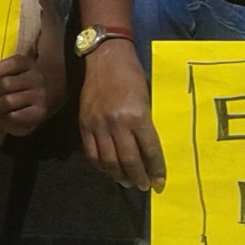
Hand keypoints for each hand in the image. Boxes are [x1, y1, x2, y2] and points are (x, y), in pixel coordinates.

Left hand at [0, 51, 49, 135]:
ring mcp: (40, 96)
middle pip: (5, 84)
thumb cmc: (21, 83)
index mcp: (28, 64)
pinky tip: (5, 115)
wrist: (46, 98)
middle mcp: (36, 78)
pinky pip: (14, 116)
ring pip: (8, 101)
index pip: (11, 64)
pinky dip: (5, 117)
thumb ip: (0, 70)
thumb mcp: (14, 70)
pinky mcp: (40, 113)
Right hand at [78, 40, 165, 190]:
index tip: (159, 182)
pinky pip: (91, 153)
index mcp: (137, 116)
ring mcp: (98, 125)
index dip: (156, 169)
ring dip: (119, 175)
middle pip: (128, 160)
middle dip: (138, 177)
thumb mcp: (146, 98)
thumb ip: (145, 123)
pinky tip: (108, 169)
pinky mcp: (84, 124)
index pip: (149, 150)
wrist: (105, 58)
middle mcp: (117, 124)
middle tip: (143, 186)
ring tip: (126, 182)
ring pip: (109, 160)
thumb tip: (148, 147)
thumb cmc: (131, 75)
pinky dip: (100, 165)